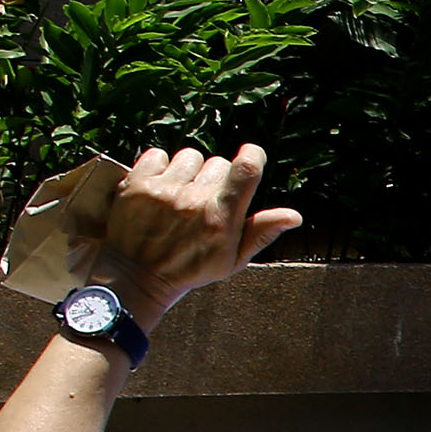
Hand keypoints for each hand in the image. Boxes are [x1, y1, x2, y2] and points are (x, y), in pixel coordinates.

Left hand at [92, 144, 298, 329]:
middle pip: (218, 163)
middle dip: (216, 178)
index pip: (245, 170)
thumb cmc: (189, 268)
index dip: (253, 156)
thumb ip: (261, 233)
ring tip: (180, 195)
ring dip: (188, 172)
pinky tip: (160, 188)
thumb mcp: (231, 259)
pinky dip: (160, 167)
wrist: (136, 276)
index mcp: (220, 219)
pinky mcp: (136, 183)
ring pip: (189, 157)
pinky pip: (158, 155)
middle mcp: (193, 200)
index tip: (251, 155)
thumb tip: (294, 215)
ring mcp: (163, 190)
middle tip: (204, 201)